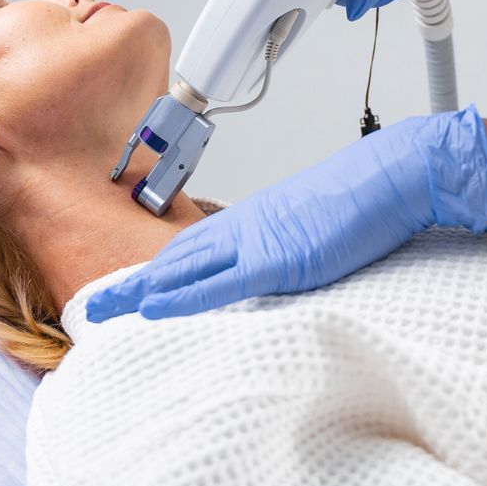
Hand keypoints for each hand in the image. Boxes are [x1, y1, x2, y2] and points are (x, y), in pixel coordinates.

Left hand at [86, 105, 486, 321]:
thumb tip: (282, 270)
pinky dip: (180, 295)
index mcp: (254, 221)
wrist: (393, 175)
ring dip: (140, 291)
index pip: (193, 250)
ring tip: (101, 311)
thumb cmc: (366, 199)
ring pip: (183, 267)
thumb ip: (290, 248)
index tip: (130, 292)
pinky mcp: (277, 256)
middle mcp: (246, 227)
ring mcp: (258, 240)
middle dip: (132, 284)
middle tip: (93, 306)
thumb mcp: (316, 227)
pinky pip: (218, 281)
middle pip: (175, 258)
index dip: (159, 272)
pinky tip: (150, 307)